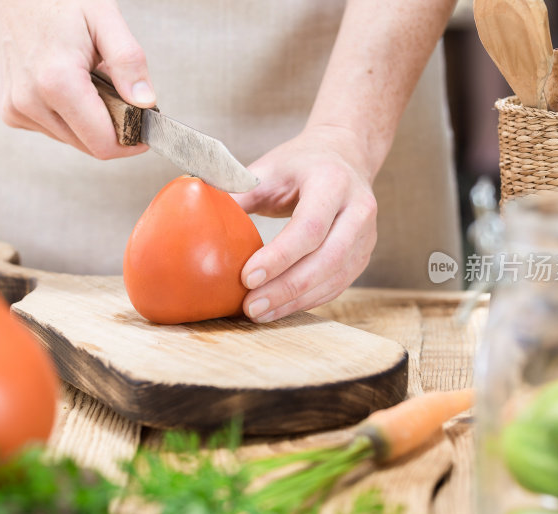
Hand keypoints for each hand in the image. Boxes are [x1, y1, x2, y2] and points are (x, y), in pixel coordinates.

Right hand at [0, 0, 154, 158]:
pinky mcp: (12, 113)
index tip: (143, 129)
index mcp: (58, 82)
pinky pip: (54, 131)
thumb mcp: (106, 20)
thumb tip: (145, 103)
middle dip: (111, 127)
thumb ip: (129, 62)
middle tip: (116, 93)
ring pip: (73, 141)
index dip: (130, 142)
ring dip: (89, 122)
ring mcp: (18, 110)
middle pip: (89, 146)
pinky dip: (69, 117)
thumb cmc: (61, 4)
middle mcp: (32, 102)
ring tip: (88, 83)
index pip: (103, 143)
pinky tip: (66, 88)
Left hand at [232, 126, 378, 322]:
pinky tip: (279, 309)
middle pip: (326, 259)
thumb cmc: (299, 164)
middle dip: (286, 288)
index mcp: (333, 181)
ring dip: (295, 301)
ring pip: (334, 278)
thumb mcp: (267, 168)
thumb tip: (191, 208)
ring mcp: (366, 235)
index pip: (310, 227)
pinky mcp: (363, 255)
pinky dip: (307, 301)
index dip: (279, 257)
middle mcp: (358, 209)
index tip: (246, 277)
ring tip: (258, 313)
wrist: (345, 156)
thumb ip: (235, 190)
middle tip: (250, 307)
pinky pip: (337, 286)